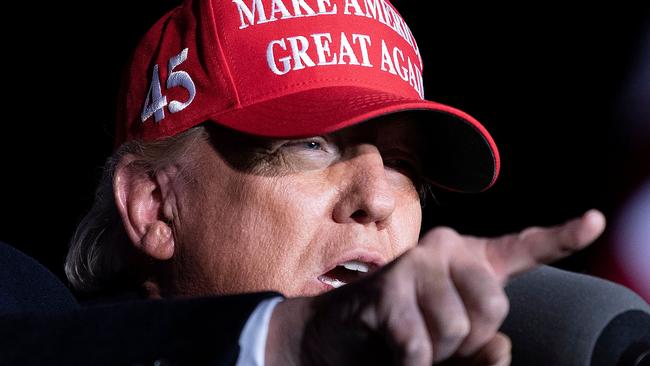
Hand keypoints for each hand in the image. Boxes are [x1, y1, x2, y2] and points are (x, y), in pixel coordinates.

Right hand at [266, 210, 605, 365]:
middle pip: (494, 304)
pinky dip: (412, 363)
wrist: (338, 335)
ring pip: (457, 328)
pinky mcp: (386, 289)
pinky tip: (395, 352)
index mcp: (468, 259)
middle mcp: (444, 248)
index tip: (596, 222)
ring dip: (436, 353)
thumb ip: (485, 348)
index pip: (523, 247)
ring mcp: (414, 264)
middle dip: (470, 339)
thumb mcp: (453, 346)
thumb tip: (502, 345)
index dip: (562, 237)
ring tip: (411, 340)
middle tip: (437, 339)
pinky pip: (420, 344)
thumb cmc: (403, 334)